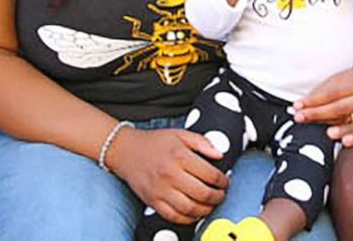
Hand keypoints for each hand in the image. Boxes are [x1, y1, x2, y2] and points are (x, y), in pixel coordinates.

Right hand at [108, 127, 227, 223]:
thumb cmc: (155, 142)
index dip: (222, 181)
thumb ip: (202, 142)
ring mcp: (160, 190)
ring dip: (206, 210)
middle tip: (221, 195)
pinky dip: (188, 218)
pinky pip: (173, 216)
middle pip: (202, 193)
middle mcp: (170, 174)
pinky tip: (195, 213)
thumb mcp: (180, 134)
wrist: (126, 151)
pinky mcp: (152, 201)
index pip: (210, 174)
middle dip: (218, 197)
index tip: (225, 181)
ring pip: (190, 208)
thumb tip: (220, 154)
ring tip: (211, 205)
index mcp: (180, 156)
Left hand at [293, 65, 352, 124]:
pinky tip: (318, 126)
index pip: (333, 93)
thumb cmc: (351, 78)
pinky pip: (346, 126)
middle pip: (338, 108)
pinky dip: (331, 125)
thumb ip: (321, 92)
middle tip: (298, 116)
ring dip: (321, 121)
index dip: (314, 100)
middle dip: (316, 113)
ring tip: (304, 121)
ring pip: (342, 120)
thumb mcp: (338, 79)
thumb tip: (299, 105)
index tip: (297, 105)